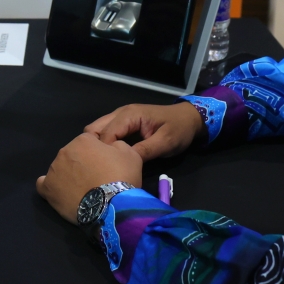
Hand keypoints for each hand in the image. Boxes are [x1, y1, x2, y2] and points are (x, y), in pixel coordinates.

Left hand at [36, 133, 142, 224]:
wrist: (112, 205)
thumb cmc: (121, 177)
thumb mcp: (130, 154)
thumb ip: (117, 145)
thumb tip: (110, 147)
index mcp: (83, 140)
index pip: (88, 142)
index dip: (97, 154)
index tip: (104, 166)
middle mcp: (64, 151)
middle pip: (72, 155)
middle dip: (81, 164)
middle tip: (94, 178)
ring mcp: (54, 170)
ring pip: (60, 169)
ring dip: (68, 175)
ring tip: (81, 190)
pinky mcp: (48, 189)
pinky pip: (43, 184)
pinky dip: (51, 187)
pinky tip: (60, 193)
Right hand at [85, 102, 205, 160]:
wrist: (189, 119)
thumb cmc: (179, 129)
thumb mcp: (165, 143)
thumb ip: (145, 151)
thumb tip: (124, 163)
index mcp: (129, 115)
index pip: (106, 134)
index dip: (104, 152)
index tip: (108, 169)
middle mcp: (120, 113)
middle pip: (94, 129)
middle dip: (95, 148)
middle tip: (102, 167)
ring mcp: (120, 118)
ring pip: (97, 131)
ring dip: (98, 146)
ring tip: (104, 164)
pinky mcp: (122, 125)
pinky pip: (106, 133)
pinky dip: (104, 145)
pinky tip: (109, 159)